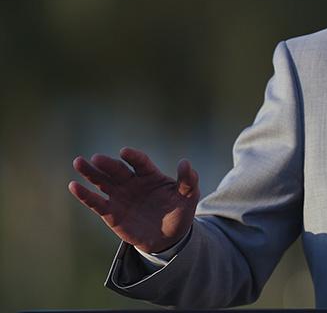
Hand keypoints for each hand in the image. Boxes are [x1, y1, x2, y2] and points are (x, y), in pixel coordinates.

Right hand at [68, 147, 199, 253]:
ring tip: (79, 162)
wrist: (168, 238)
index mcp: (150, 175)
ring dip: (90, 172)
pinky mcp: (111, 212)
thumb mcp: (189, 196)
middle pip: (117, 170)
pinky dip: (85, 195)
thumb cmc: (179, 212)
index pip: (140, 162)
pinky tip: (74, 185)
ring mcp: (120, 196)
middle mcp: (132, 182)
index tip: (125, 152)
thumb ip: (189, 180)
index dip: (133, 157)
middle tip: (96, 158)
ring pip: (102, 182)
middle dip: (107, 164)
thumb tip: (185, 162)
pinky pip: (96, 202)